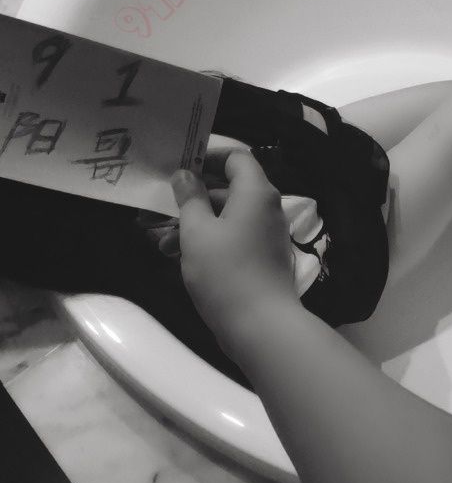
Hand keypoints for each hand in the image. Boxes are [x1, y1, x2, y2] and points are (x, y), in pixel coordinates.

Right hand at [169, 147, 297, 345]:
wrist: (261, 325)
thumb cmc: (225, 271)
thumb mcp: (197, 231)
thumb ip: (189, 197)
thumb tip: (186, 174)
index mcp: (255, 192)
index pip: (236, 158)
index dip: (209, 157)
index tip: (180, 166)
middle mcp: (265, 208)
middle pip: (226, 189)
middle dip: (189, 199)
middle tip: (155, 209)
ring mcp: (265, 234)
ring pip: (224, 217)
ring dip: (192, 225)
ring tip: (159, 244)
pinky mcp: (261, 258)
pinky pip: (232, 238)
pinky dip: (207, 242)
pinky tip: (177, 258)